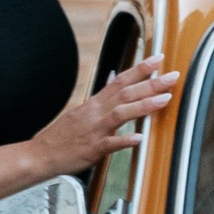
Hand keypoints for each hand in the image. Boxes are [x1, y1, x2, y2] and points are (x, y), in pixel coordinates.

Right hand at [27, 56, 176, 177]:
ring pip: (121, 113)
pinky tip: (138, 138)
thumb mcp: (82, 111)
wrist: (41, 154)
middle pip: (126, 93)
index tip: (158, 59)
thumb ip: (102, 97)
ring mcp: (94, 130)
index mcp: (95, 103)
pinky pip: (110, 143)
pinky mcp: (92, 148)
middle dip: (151, 83)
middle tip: (173, 76)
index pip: (120, 80)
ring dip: (144, 105)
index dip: (140, 69)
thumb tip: (114, 78)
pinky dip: (124, 140)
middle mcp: (96, 112)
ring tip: (165, 99)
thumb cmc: (63, 136)